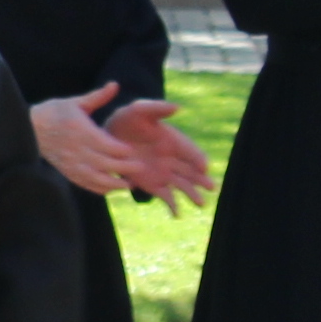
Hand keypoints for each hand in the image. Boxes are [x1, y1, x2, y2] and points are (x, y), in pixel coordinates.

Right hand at [30, 87, 138, 193]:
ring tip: (129, 184)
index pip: (107, 145)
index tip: (133, 151)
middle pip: (106, 163)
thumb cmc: (55, 112)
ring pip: (97, 178)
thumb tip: (115, 84)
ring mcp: (72, 163)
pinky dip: (99, 188)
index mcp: (81, 131)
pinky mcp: (67, 172)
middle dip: (125, 168)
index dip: (122, 150)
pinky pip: (86, 184)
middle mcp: (77, 149)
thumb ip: (98, 96)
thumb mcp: (76, 102)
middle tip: (140, 168)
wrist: (29, 129)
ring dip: (114, 183)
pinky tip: (111, 188)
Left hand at [100, 101, 217, 208]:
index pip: (189, 151)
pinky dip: (171, 205)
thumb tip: (177, 107)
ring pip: (182, 185)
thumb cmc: (127, 119)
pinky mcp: (152, 184)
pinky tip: (177, 215)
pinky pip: (165, 196)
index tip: (204, 166)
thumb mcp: (138, 110)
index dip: (197, 158)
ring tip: (201, 204)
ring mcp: (163, 172)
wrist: (108, 136)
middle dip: (201, 179)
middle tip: (212, 187)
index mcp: (173, 140)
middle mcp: (172, 158)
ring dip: (192, 194)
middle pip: (191, 171)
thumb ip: (157, 108)